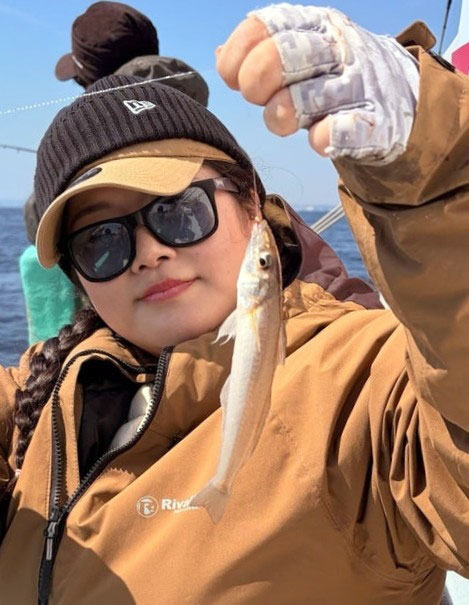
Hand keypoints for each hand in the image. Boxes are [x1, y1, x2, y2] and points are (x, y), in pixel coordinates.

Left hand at [216, 4, 419, 164]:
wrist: (400, 96)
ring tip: (279, 120)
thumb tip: (221, 57)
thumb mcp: (301, 51)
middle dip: (258, 78)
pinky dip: (329, 136)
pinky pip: (348, 129)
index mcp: (311, 25)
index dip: (238, 54)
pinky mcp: (376, 122)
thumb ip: (261, 53)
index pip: (265, 25)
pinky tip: (319, 139)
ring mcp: (357, 84)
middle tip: (256, 97)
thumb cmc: (334, 75)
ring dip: (284, 113)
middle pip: (284, 54)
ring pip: (310, 96)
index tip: (232, 78)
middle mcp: (335, 48)